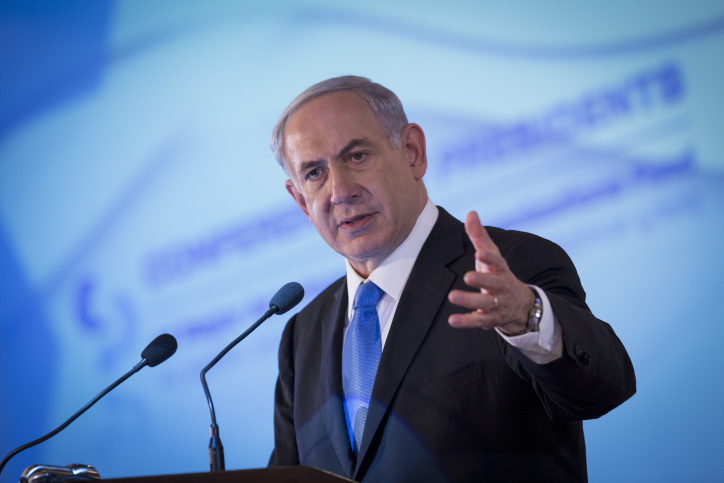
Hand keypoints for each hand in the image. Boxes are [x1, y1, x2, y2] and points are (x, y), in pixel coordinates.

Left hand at [448, 211, 534, 333]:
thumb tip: (471, 213)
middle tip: (467, 277)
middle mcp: (501, 287)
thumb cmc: (498, 274)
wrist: (519, 305)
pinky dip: (466, 322)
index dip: (489, 258)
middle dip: (482, 281)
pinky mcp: (491, 319)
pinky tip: (452, 320)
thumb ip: (479, 235)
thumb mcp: (491, 255)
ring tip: (452, 296)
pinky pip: (479, 321)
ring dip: (469, 301)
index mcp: (501, 270)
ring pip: (485, 304)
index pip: (497, 262)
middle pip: (494, 284)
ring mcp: (498, 305)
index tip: (479, 252)